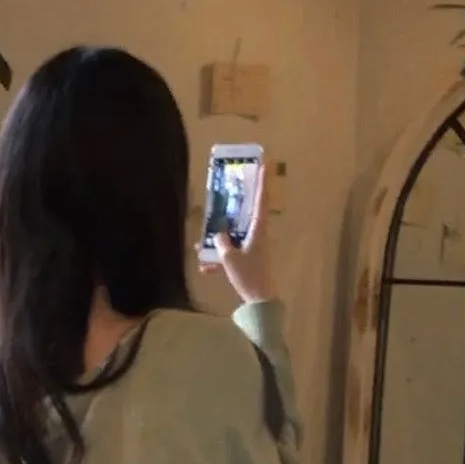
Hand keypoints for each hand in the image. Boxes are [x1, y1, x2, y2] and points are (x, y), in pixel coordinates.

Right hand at [199, 161, 274, 302]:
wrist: (260, 302)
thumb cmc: (249, 276)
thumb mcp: (230, 259)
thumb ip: (221, 243)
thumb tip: (218, 234)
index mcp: (258, 229)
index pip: (261, 199)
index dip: (262, 181)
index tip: (264, 162)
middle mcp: (258, 235)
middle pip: (245, 214)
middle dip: (234, 206)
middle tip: (227, 191)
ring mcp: (254, 248)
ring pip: (235, 236)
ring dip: (219, 241)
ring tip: (200, 246)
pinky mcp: (250, 260)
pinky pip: (233, 253)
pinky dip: (221, 259)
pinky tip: (206, 269)